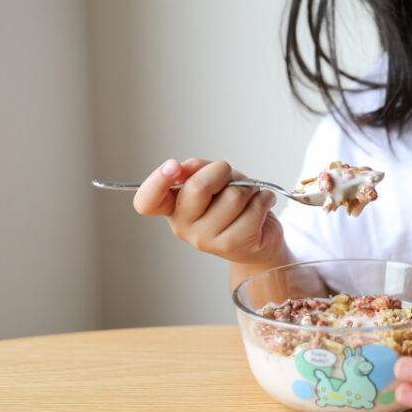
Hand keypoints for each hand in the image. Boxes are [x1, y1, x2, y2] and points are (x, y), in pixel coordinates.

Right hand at [132, 158, 284, 265]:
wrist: (259, 236)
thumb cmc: (231, 202)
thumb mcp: (213, 178)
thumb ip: (197, 169)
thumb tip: (183, 168)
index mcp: (171, 206)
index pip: (147, 201)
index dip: (156, 181)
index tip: (173, 165)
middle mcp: (182, 226)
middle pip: (197, 187)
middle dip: (223, 172)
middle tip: (232, 178)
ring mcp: (205, 240)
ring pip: (234, 196)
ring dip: (249, 188)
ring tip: (250, 196)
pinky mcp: (232, 246)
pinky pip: (254, 209)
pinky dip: (265, 199)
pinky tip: (262, 205)